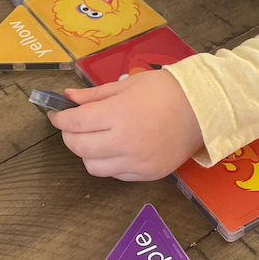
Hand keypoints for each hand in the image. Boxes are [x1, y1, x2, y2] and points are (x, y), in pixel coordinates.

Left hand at [48, 69, 203, 181]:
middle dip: (70, 135)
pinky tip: (116, 148)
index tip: (56, 114)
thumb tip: (67, 98)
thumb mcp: (125, 85)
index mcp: (118, 115)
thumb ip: (93, 95)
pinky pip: (116, 175)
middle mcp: (125, 142)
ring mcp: (137, 162)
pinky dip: (109, 163)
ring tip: (95, 138)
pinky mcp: (148, 174)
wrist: (202, 108)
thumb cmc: (164, 90)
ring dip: (88, 153)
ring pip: (94, 167)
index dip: (60, 119)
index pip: (75, 123)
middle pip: (79, 148)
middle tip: (73, 125)